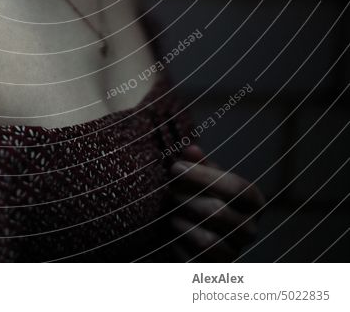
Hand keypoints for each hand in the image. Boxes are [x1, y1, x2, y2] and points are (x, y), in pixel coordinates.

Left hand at [168, 144, 266, 260]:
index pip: (234, 187)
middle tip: (169, 191)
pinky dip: (178, 246)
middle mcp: (250, 229)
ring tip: (169, 212)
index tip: (176, 167)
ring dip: (181, 223)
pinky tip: (169, 234)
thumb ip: (200, 164)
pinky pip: (194, 261)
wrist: (199, 232)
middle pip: (218, 213)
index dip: (202, 176)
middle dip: (187, 199)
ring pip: (206, 240)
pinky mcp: (216, 271)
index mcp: (253, 201)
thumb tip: (191, 150)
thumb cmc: (203, 196)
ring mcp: (235, 252)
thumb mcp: (206, 177)